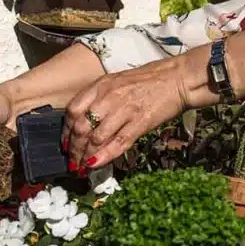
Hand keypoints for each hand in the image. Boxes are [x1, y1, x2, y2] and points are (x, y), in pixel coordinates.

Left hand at [62, 58, 187, 174]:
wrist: (178, 79)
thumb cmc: (149, 80)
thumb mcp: (118, 81)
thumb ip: (100, 98)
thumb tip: (86, 121)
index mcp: (101, 85)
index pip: (73, 110)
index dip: (66, 131)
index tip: (66, 144)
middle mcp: (109, 97)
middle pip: (81, 128)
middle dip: (74, 149)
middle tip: (73, 161)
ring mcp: (124, 110)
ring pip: (96, 139)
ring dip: (87, 156)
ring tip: (84, 167)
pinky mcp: (140, 123)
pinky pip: (118, 143)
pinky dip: (105, 156)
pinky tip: (97, 164)